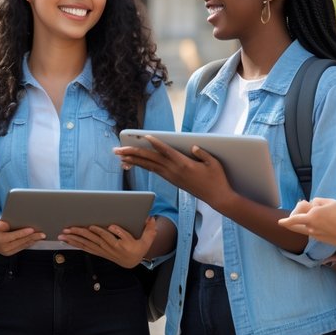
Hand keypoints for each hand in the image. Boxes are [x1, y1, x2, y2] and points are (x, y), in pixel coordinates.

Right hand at [0, 218, 42, 255]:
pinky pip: (21, 248)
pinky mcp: (9, 254)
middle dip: (32, 237)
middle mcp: (3, 247)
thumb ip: (0, 224)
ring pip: (22, 245)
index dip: (23, 233)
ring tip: (41, 236)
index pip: (14, 236)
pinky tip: (35, 240)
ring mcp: (7, 252)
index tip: (32, 229)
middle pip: (20, 241)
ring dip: (33, 241)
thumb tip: (6, 224)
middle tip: (42, 233)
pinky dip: (28, 243)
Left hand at [60, 216, 157, 267]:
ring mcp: (103, 250)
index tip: (102, 226)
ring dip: (75, 239)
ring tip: (63, 234)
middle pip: (95, 240)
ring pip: (88, 244)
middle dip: (82, 233)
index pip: (114, 237)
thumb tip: (150, 218)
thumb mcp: (147, 240)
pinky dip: (75, 244)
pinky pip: (85, 247)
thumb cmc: (138, 248)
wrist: (132, 261)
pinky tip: (67, 240)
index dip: (108, 232)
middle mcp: (111, 248)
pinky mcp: (98, 251)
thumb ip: (149, 230)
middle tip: (70, 228)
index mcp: (123, 245)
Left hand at [115, 137, 233, 206]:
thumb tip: (192, 147)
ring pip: (149, 166)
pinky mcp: (172, 180)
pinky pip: (154, 171)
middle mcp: (174, 171)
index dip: (156, 143)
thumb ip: (202, 154)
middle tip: (118, 150)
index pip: (166, 151)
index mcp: (184, 164)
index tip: (145, 137)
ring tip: (120, 157)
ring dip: (134, 161)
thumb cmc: (217, 179)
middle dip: (133, 153)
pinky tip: (135, 164)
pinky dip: (143, 166)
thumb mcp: (213, 163)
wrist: (217, 198)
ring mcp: (172, 176)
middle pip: (151, 159)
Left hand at [277, 198, 335, 248]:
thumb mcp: (333, 202)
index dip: (286, 220)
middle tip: (289, 219)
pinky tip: (322, 224)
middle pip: (294, 227)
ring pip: (304, 229)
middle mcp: (311, 226)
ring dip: (303, 224)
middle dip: (290, 223)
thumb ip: (320, 201)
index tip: (279, 223)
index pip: (294, 217)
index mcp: (313, 215)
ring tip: (313, 218)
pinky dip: (312, 228)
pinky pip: (312, 232)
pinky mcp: (321, 239)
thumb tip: (313, 203)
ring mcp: (316, 234)